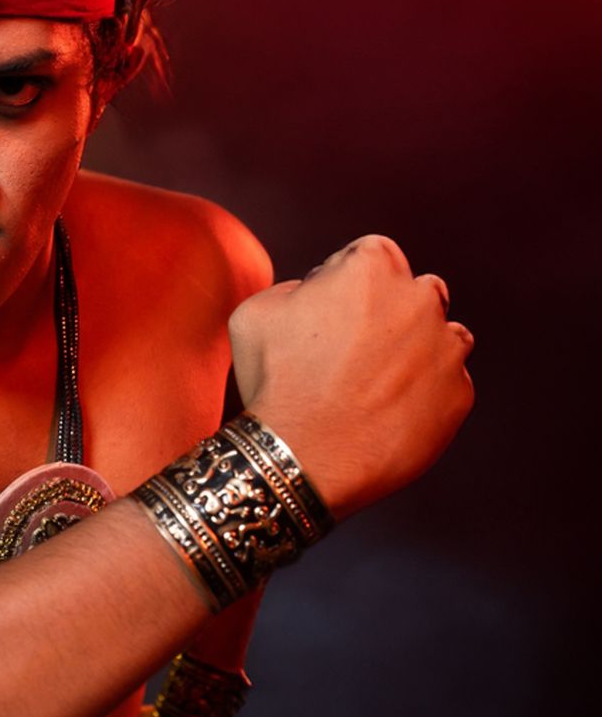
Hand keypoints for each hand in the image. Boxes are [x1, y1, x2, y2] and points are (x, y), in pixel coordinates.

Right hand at [228, 235, 473, 520]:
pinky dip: (424, 397)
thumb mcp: (257, 312)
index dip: (347, 287)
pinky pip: (446, 386)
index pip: (371, 257)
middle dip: (389, 316)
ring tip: (373, 388)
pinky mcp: (459, 394)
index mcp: (373, 264)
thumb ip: (296, 287)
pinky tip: (387, 415)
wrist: (304, 458)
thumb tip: (315, 294)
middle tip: (353, 355)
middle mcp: (421, 296)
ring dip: (414, 354)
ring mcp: (446, 347)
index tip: (329, 318)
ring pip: (438, 338)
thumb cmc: (275, 382)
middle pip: (412, 294)